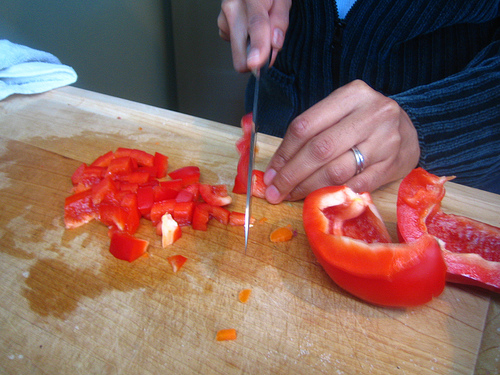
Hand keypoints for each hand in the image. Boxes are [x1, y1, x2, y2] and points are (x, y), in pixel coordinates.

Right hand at [217, 0, 290, 71]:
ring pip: (240, 52)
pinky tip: (249, 26)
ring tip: (260, 25)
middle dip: (257, 58)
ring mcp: (223, 19)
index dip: (257, 46)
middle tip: (270, 46)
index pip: (256, 24)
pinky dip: (246, 41)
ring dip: (253, 45)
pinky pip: (237, 46)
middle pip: (241, 50)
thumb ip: (280, 21)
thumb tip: (274, 44)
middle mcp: (232, 8)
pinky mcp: (222, 28)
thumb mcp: (281, 0)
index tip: (255, 63)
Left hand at [263, 80, 420, 202]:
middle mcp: (372, 114)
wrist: (410, 129)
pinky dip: (334, 193)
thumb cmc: (365, 120)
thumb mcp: (341, 111)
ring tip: (291, 196)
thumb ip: (313, 131)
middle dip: (292, 175)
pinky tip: (319, 198)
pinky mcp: (394, 164)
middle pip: (320, 149)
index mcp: (352, 95)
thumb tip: (278, 167)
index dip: (284, 153)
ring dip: (308, 188)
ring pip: (337, 170)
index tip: (271, 173)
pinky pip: (356, 185)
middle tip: (275, 192)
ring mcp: (386, 140)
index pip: (306, 125)